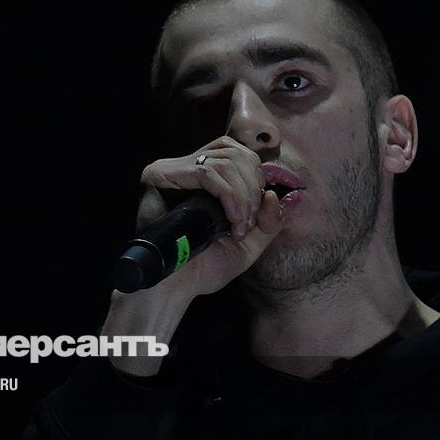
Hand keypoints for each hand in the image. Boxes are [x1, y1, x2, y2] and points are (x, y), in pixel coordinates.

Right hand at [135, 136, 284, 298]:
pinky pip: (206, 172)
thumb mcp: (249, 242)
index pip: (241, 155)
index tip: (253, 220)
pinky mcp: (159, 175)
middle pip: (236, 153)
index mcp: (205, 177)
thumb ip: (269, 219)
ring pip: (224, 161)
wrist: (175, 287)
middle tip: (246, 224)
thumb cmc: (205, 267)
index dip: (256, 182)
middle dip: (252, 189)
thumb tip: (280, 194)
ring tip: (238, 227)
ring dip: (242, 196)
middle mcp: (186, 167)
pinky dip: (228, 195)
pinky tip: (230, 220)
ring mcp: (171, 169)